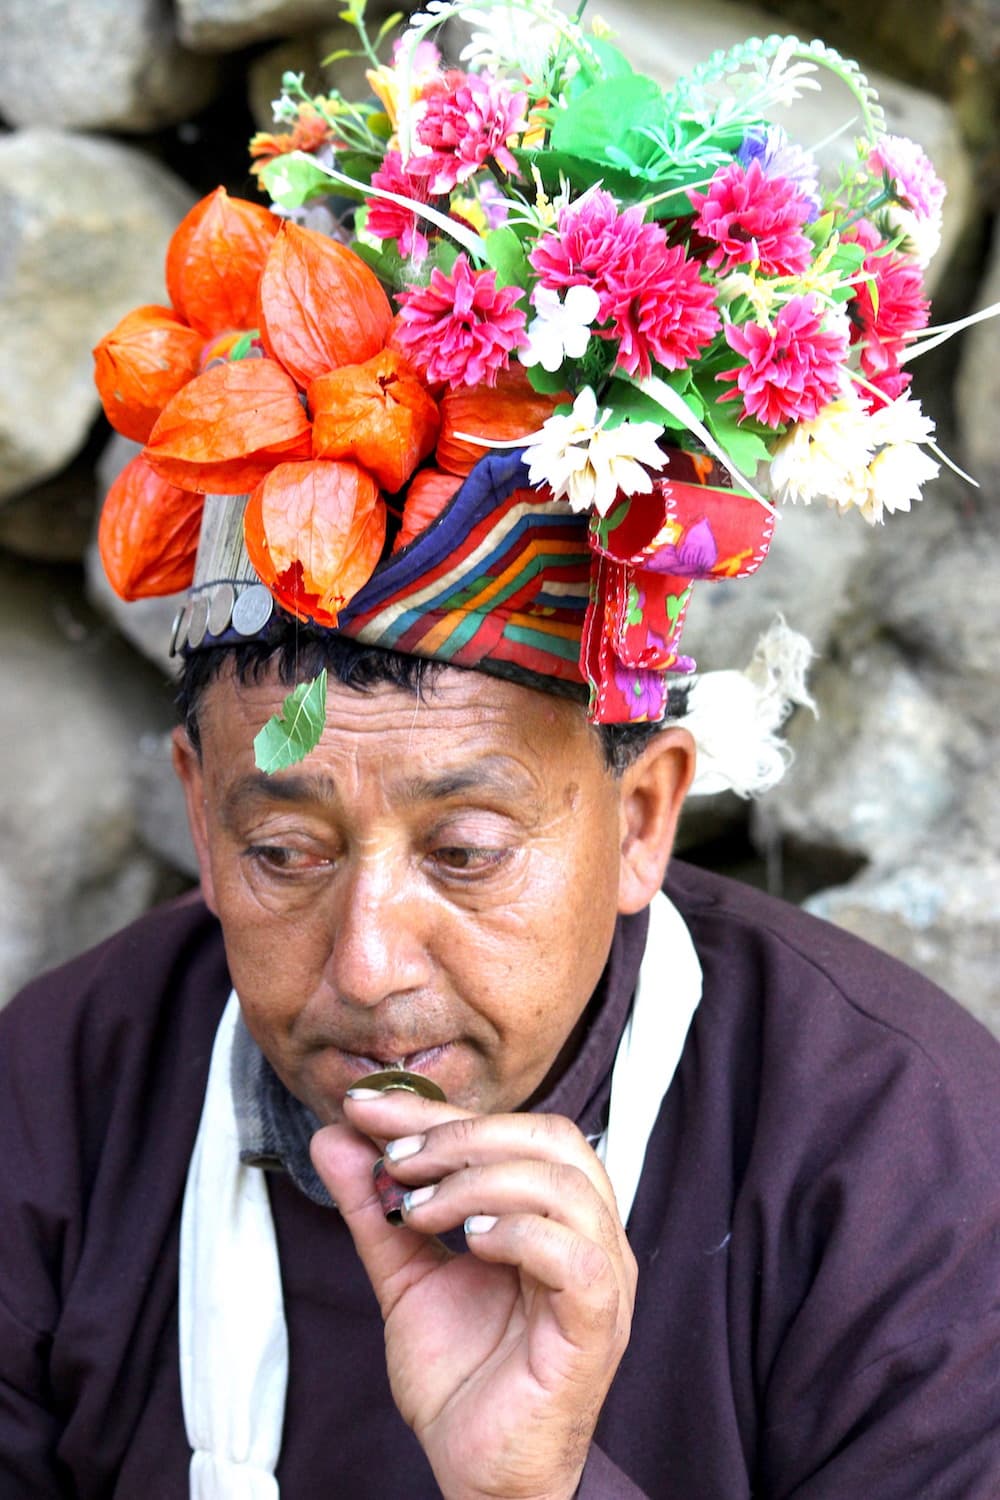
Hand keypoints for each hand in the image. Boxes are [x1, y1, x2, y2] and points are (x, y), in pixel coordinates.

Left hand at [311, 1091, 636, 1499]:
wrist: (478, 1475)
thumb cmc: (461, 1378)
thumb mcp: (406, 1275)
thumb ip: (376, 1208)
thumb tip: (336, 1138)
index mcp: (556, 1214)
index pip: (515, 1129)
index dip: (441, 1111)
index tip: (367, 1111)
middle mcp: (591, 1235)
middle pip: (550, 1137)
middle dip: (461, 1135)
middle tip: (397, 1162)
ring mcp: (602, 1279)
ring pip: (564, 1184)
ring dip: (480, 1180)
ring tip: (421, 1211)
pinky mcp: (596, 1326)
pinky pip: (576, 1257)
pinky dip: (519, 1232)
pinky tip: (470, 1243)